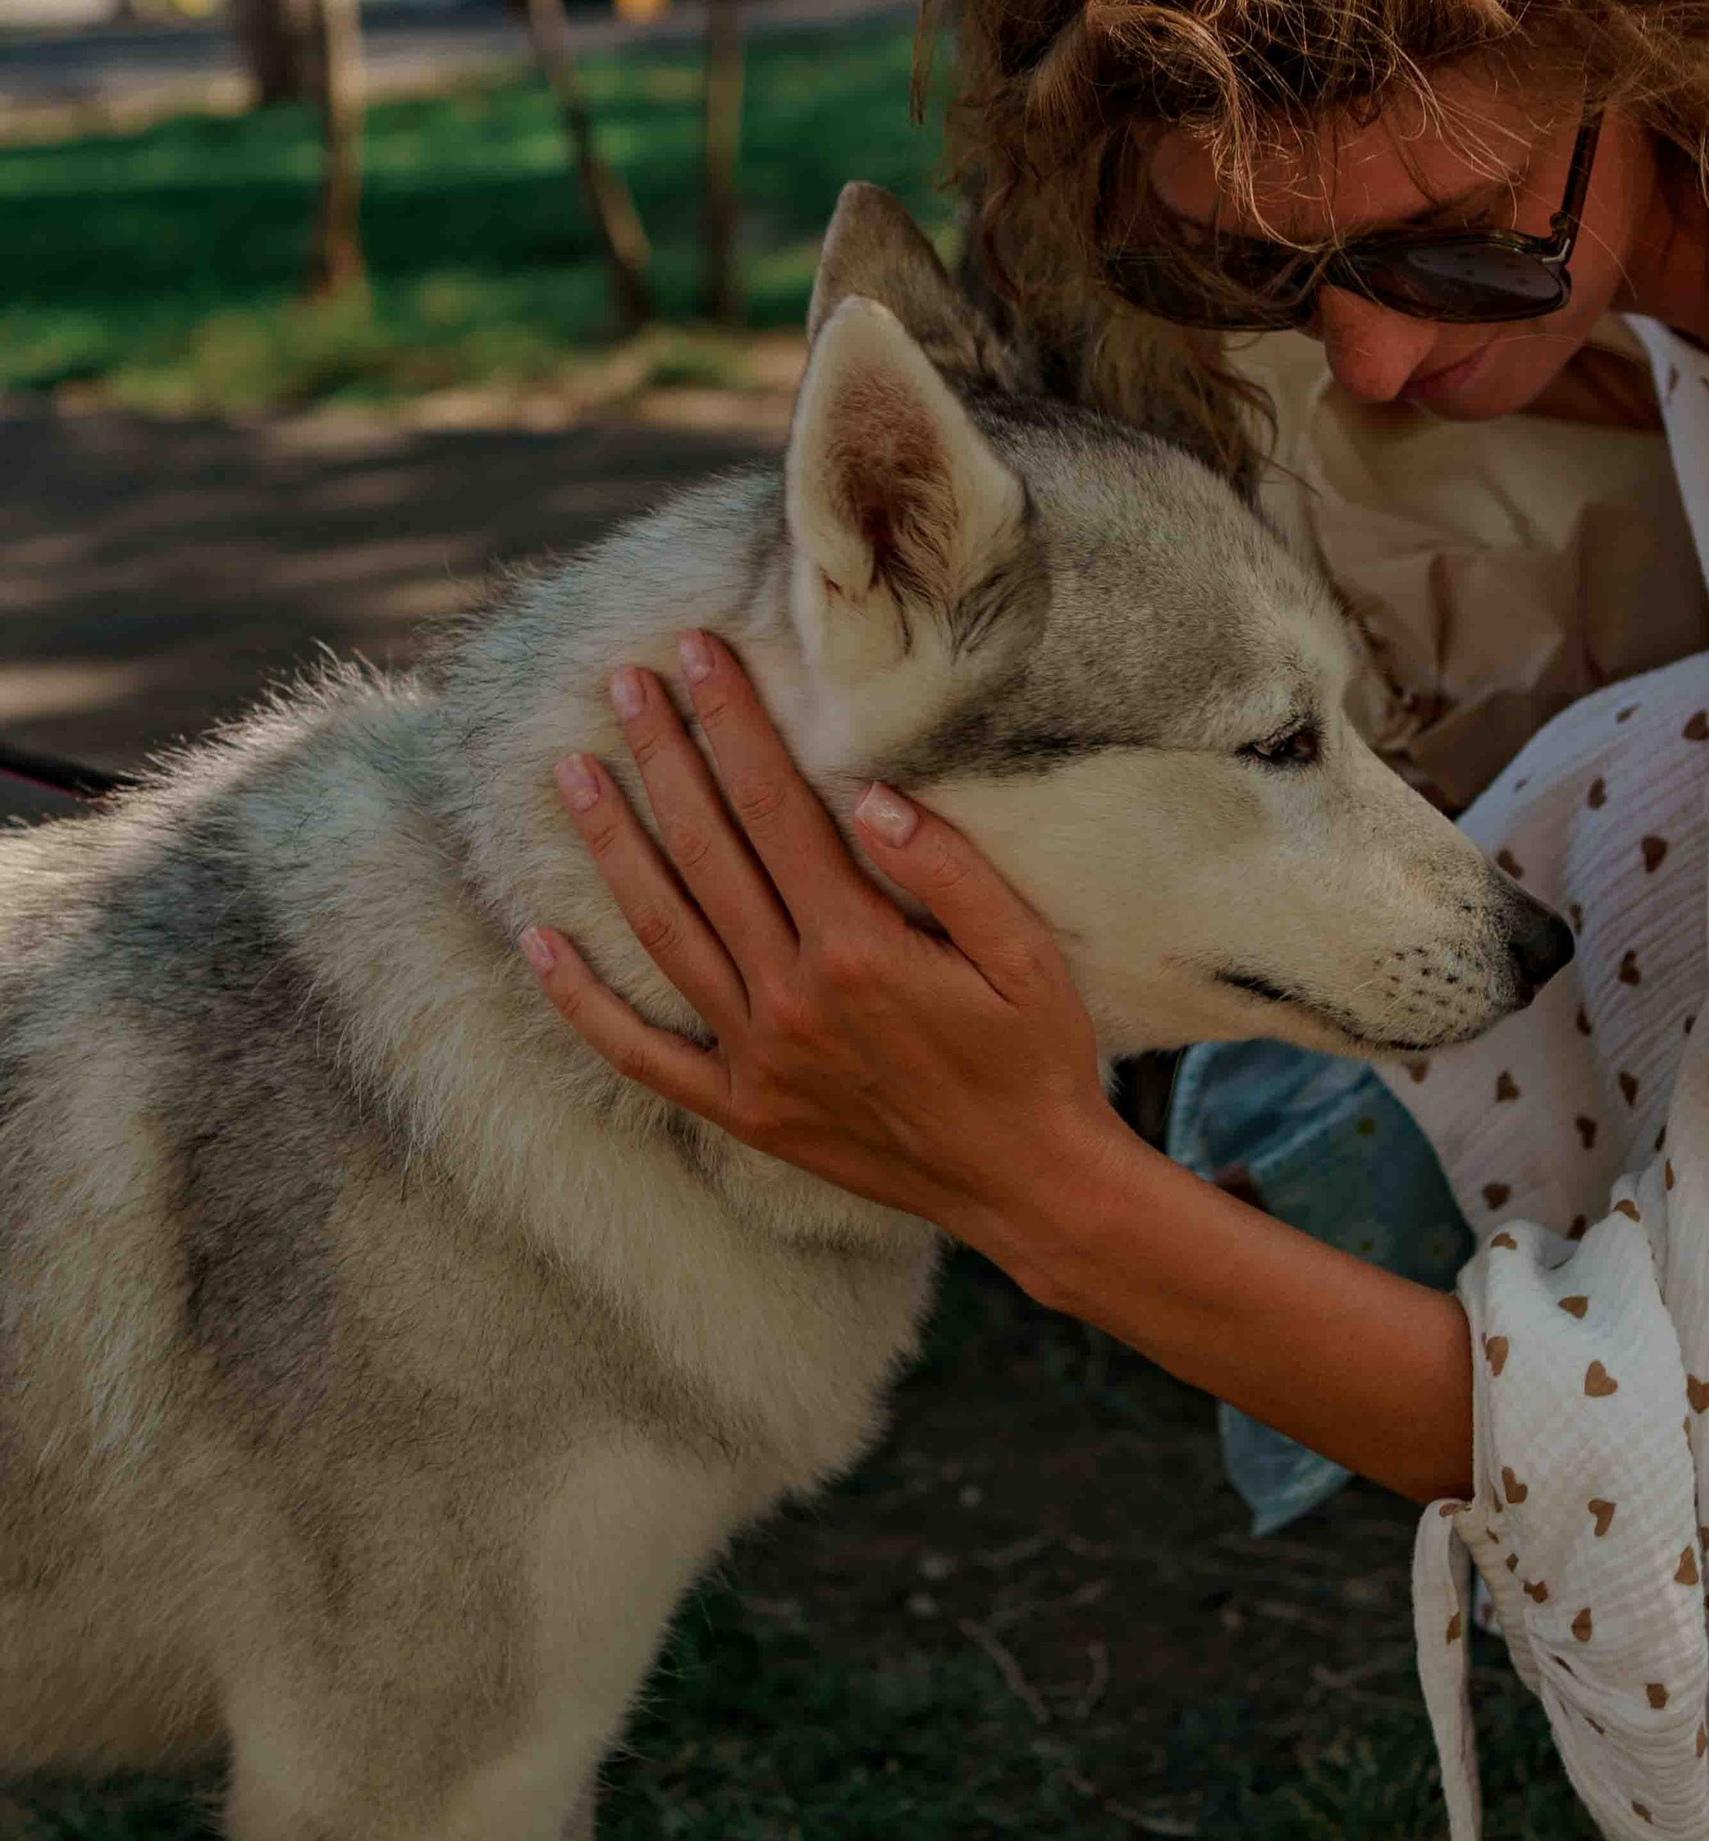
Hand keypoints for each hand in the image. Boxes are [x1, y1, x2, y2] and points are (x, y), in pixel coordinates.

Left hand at [520, 631, 1118, 1255]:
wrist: (1030, 1185)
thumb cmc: (1038, 1060)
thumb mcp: (1025, 955)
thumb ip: (951, 871)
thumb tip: (867, 795)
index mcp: (858, 948)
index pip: (773, 807)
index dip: (731, 723)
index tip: (696, 655)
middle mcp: (792, 998)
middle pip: (705, 852)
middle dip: (663, 756)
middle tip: (622, 682)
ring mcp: (758, 1058)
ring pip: (662, 933)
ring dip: (610, 847)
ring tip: (571, 773)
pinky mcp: (744, 1110)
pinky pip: (643, 1056)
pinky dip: (584, 1003)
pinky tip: (538, 942)